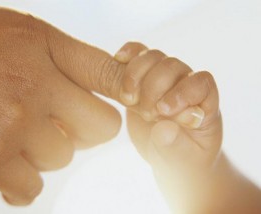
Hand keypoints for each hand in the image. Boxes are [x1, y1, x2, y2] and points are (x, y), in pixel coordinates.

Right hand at [0, 6, 123, 204]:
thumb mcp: (24, 35)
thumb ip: (71, 57)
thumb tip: (114, 81)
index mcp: (45, 54)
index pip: (111, 77)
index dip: (127, 91)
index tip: (132, 100)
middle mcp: (35, 90)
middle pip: (99, 128)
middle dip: (84, 127)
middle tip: (59, 118)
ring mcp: (11, 128)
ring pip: (62, 156)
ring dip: (46, 150)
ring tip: (16, 132)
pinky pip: (30, 188)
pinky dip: (22, 183)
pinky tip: (7, 165)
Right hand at [114, 42, 222, 211]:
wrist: (167, 155)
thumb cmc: (181, 160)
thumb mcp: (182, 162)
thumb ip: (176, 147)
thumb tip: (164, 129)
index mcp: (204, 104)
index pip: (201, 82)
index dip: (182, 92)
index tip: (163, 112)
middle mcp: (185, 85)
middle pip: (172, 66)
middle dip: (153, 87)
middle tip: (146, 114)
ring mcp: (164, 79)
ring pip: (153, 57)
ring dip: (136, 74)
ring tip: (128, 99)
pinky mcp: (143, 78)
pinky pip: (138, 54)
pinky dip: (128, 53)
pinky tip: (119, 60)